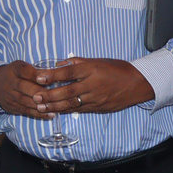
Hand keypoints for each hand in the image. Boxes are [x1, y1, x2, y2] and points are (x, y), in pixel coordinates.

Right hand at [0, 61, 51, 118]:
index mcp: (14, 69)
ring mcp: (9, 96)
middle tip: (54, 94)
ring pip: (25, 101)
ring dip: (40, 104)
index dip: (34, 74)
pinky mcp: (11, 107)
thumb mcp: (22, 67)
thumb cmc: (15, 74)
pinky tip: (50, 114)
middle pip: (23, 87)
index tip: (46, 78)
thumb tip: (56, 74)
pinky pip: (25, 111)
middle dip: (39, 91)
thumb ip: (36, 70)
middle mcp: (10, 82)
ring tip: (54, 106)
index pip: (24, 70)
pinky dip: (38, 114)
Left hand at [33, 58, 153, 114]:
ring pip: (72, 104)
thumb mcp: (98, 60)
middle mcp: (93, 85)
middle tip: (35, 97)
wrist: (137, 84)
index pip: (69, 72)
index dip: (53, 75)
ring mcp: (96, 98)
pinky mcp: (98, 108)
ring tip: (40, 107)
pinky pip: (79, 109)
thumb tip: (59, 63)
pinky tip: (54, 111)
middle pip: (68, 91)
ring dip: (54, 106)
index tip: (39, 77)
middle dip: (50, 95)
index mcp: (92, 69)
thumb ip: (78, 62)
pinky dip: (66, 110)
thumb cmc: (117, 69)